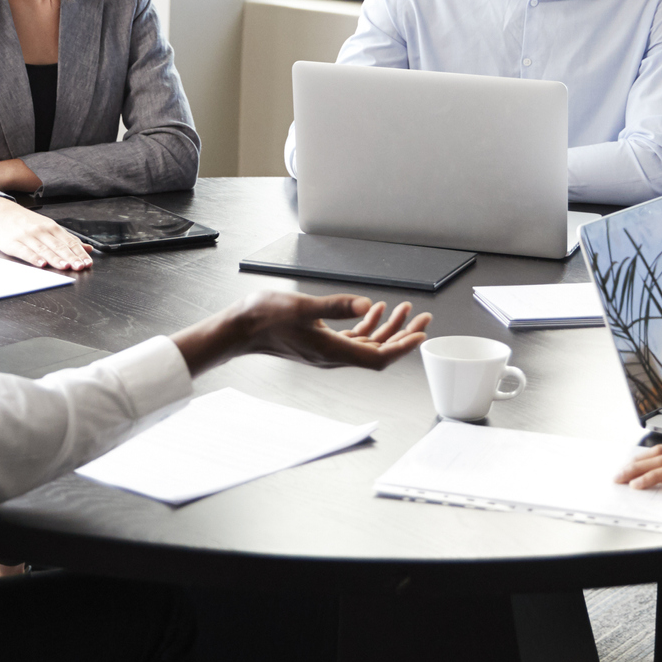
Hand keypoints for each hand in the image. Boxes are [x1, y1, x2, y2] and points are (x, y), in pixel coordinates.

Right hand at [0, 196, 91, 271]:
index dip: (79, 253)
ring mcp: (27, 237)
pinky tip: (41, 264)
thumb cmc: (28, 223)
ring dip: (55, 259)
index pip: (69, 242)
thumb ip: (68, 239)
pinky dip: (33, 258)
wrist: (2, 214)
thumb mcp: (50, 227)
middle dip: (70, 257)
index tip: (87, 262)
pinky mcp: (13, 243)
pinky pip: (24, 252)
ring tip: (65, 267)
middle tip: (80, 266)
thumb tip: (88, 248)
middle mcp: (41, 231)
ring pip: (44, 249)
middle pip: (59, 246)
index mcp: (52, 227)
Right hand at [171, 293, 430, 375]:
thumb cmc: (264, 319)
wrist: (239, 329)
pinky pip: (351, 339)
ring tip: (403, 309)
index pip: (378, 357)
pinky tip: (372, 310)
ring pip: (366, 344)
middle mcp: (333, 357)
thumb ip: (335, 307)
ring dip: (387, 328)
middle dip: (403, 335)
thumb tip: (365, 304)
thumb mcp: (302, 307)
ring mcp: (326, 351)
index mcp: (332, 352)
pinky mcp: (319, 343)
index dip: (403, 347)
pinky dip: (366, 325)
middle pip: (378, 352)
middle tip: (423, 319)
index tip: (421, 335)